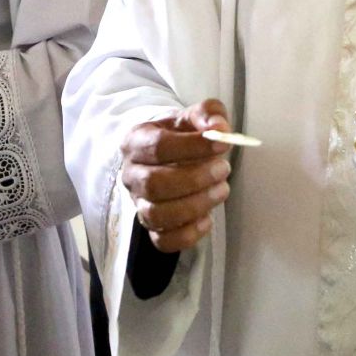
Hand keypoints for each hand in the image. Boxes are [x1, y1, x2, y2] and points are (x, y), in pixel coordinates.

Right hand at [119, 99, 233, 252]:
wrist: (169, 155)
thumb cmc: (182, 135)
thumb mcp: (194, 116)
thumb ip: (209, 114)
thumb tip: (219, 127)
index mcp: (136, 141)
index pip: (158, 146)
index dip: (192, 147)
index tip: (222, 145)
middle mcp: (132, 174)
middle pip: (154, 184)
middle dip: (194, 179)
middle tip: (224, 170)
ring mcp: (139, 203)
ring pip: (157, 215)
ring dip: (195, 205)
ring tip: (221, 190)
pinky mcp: (151, 227)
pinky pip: (163, 241)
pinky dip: (188, 235)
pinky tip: (207, 218)